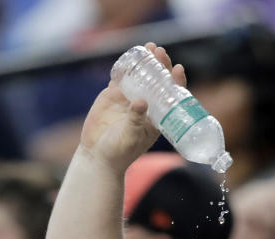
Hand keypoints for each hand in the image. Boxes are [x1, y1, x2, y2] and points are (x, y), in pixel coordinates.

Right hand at [80, 43, 184, 172]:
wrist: (97, 155)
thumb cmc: (120, 152)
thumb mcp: (131, 137)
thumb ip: (135, 120)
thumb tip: (141, 102)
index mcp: (158, 116)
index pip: (171, 96)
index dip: (176, 81)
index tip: (177, 69)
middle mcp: (147, 105)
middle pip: (158, 81)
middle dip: (161, 65)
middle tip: (160, 51)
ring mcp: (130, 98)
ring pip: (140, 76)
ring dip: (145, 61)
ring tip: (148, 47)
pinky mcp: (113, 95)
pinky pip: (121, 78)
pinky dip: (125, 67)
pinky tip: (130, 56)